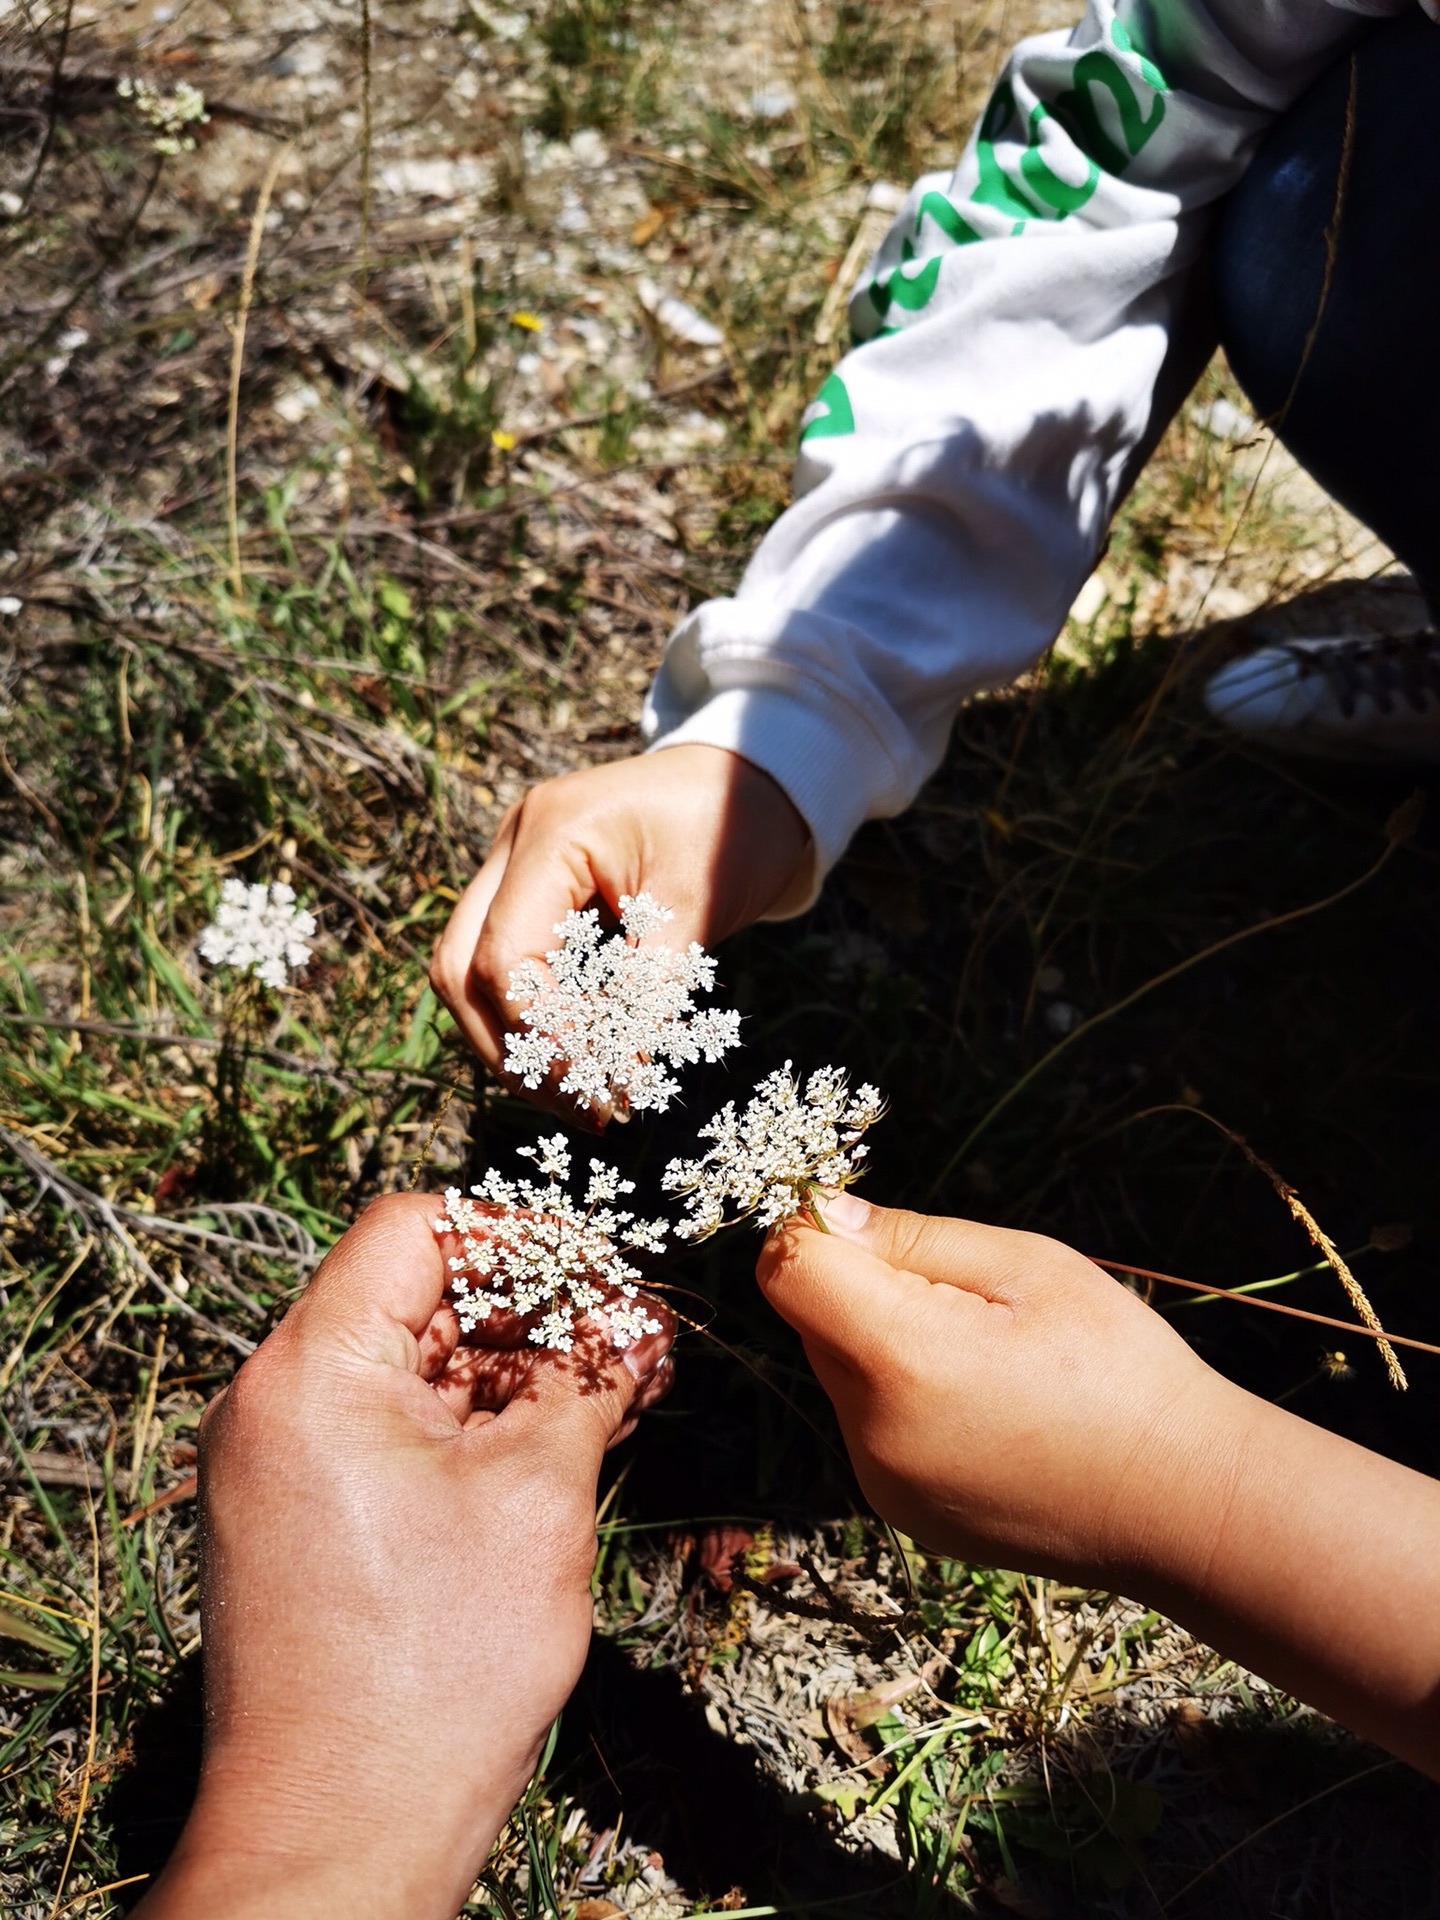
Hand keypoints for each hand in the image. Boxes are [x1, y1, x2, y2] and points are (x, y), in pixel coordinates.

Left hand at [135, 1193, 673, 1919]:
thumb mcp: (539, 1497)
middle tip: (629, 1342)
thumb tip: (632, 1326)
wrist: (339, 1833)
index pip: (414, 1229)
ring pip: (409, 1366)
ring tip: (610, 1396)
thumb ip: (585, 1383)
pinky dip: (469, 1427)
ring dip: (508, 1371)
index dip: (520, 1235)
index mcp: (311, 1370)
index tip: (600, 1274)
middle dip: (530, 1309)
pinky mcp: (297, 1515)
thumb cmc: (431, 1674)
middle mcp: (273, 1401)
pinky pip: (389, 1429)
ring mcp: (277, 1462)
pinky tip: (553, 1448)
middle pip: (413, 1295)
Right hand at [430, 745, 810, 1119]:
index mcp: (551, 833)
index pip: (507, 958)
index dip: (544, 1038)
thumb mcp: (701, 906)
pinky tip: (584, 1057)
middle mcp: (513, 843)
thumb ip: (652, 991)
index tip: (600, 1092)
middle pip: (459, 967)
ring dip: (516, 1041)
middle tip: (580, 1106)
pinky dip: (537, 1015)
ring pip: (468, 971)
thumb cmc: (732, 826)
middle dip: (511, 1049)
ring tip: (584, 1094)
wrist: (749, 774)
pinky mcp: (531, 888)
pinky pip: (505, 961)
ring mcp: (513, 863)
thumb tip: (618, 1078)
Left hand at [755, 1192, 1238, 1587]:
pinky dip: (906, 1402)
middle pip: (814, 1323)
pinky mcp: (902, 1513)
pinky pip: (872, 1428)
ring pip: (843, 1374)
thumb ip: (911, 1238)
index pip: (788, 1272)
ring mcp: (884, 1483)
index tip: (868, 1223)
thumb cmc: (1119, 1368)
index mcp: (904, 1359)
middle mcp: (874, 1432)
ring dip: (885, 1346)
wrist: (1182, 1502)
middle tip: (968, 1297)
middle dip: (864, 1289)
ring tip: (990, 1358)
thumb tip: (823, 1214)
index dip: (813, 1230)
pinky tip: (989, 1407)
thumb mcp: (1026, 1266)